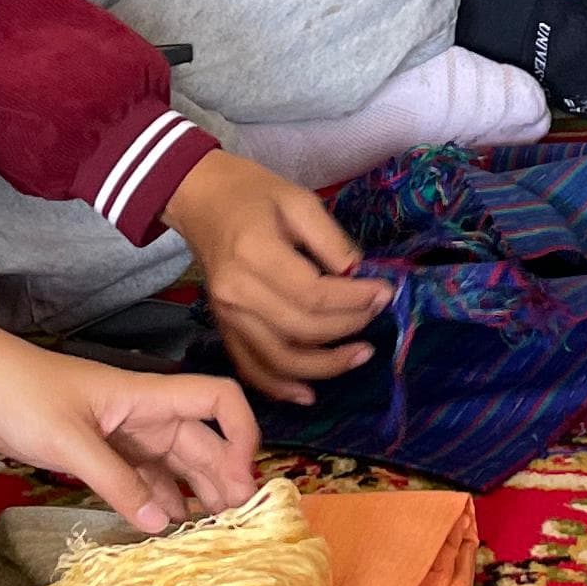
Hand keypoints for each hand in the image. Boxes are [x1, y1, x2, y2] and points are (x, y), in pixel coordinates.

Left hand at [0, 292, 257, 532]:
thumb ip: (117, 482)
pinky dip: (155, 501)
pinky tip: (162, 528)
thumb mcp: (70, 441)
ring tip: (207, 537)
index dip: (241, 435)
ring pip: (172, 465)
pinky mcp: (98, 452)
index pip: (217, 401)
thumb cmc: (21, 396)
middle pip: (200, 444)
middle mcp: (144, 415)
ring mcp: (121, 435)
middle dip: (222, 480)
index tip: (241, 481)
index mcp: (146, 398)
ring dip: (192, 495)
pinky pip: (140, 479)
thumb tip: (161, 525)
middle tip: (235, 529)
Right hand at [161, 146, 393, 402]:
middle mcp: (237, 292)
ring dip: (324, 366)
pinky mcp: (224, 326)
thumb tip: (359, 275)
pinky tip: (309, 392)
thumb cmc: (253, 193)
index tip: (385, 292)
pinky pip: (251, 367)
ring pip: (279, 358)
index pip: (313, 293)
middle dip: (348, 326)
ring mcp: (226, 314)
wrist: (201, 198)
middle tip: (378, 313)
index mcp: (254, 253)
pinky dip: (279, 386)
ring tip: (360, 356)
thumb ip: (331, 239)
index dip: (355, 299)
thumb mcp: (298, 199)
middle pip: (301, 329)